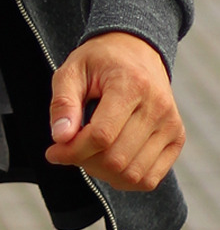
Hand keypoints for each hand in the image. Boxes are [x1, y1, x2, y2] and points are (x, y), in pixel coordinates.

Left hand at [45, 31, 184, 191]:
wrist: (135, 49)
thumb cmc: (99, 60)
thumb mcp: (72, 70)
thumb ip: (63, 102)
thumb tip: (60, 137)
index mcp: (131, 84)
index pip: (101, 135)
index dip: (73, 150)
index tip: (53, 151)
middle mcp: (157, 107)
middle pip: (116, 158)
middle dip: (84, 161)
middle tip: (68, 149)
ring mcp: (171, 125)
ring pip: (133, 174)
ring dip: (102, 172)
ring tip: (87, 152)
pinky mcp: (177, 138)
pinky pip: (150, 178)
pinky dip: (124, 179)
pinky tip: (106, 160)